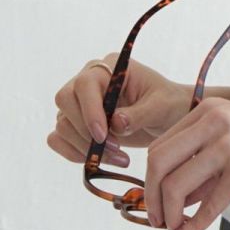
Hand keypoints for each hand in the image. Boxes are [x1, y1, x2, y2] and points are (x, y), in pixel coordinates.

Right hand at [49, 55, 190, 168]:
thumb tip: (115, 123)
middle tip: (115, 149)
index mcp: (110, 68)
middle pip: (65, 101)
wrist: (170, 119)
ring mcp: (80, 104)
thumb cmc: (169, 105)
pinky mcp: (77, 125)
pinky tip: (97, 161)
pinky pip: (58, 139)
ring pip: (62, 124)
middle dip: (86, 131)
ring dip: (85, 148)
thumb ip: (141, 113)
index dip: (89, 110)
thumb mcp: (162, 107)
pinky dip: (73, 153)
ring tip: (120, 159)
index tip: (104, 135)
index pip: (84, 84)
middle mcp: (89, 82)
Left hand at [146, 100, 229, 229]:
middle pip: (159, 162)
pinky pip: (208, 205)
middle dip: (151, 196)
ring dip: (168, 213)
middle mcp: (213, 123)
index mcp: (207, 111)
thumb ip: (205, 163)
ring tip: (171, 228)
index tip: (154, 200)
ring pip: (177, 184)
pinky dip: (191, 226)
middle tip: (155, 217)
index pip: (161, 145)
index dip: (150, 178)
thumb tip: (178, 198)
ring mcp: (228, 146)